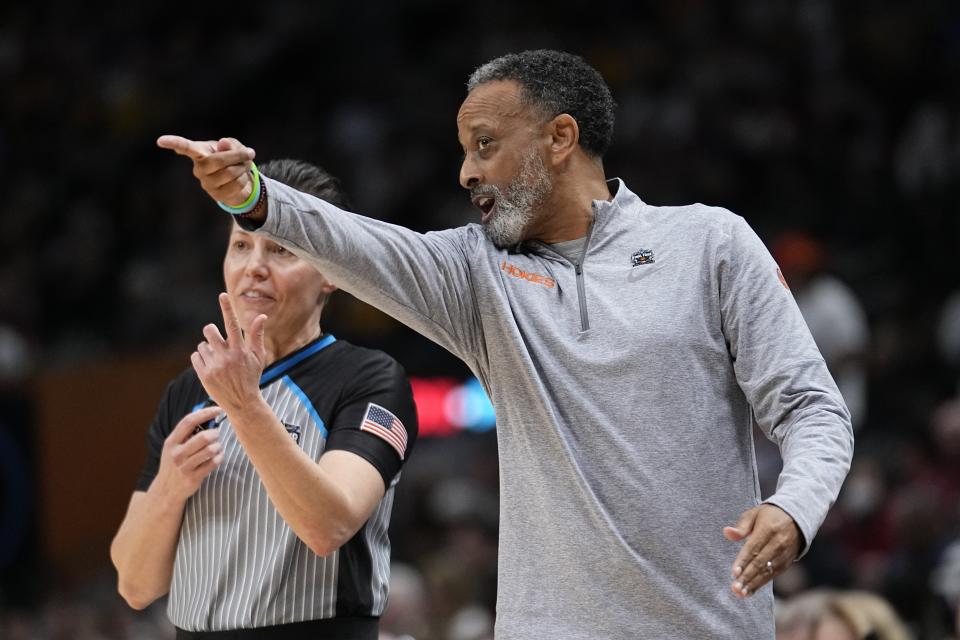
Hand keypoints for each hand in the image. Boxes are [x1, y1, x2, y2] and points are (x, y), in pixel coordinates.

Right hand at [154, 406, 223, 500]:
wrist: (166, 490)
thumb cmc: (174, 464)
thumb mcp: (173, 447)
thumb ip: (186, 433)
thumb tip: (207, 415)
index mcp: (171, 442)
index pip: (188, 422)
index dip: (205, 413)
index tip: (218, 410)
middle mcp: (177, 454)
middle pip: (203, 437)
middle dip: (215, 434)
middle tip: (216, 435)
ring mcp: (185, 467)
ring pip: (210, 450)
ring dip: (218, 446)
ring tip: (217, 447)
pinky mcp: (194, 478)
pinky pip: (213, 463)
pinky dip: (219, 458)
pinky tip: (218, 457)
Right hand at [157, 135, 255, 206]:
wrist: (237, 178)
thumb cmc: (230, 156)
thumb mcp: (233, 146)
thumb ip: (230, 144)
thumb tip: (224, 143)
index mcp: (199, 152)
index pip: (185, 147)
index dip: (173, 143)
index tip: (160, 141)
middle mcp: (198, 168)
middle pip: (217, 161)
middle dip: (237, 156)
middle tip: (250, 153)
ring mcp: (206, 183)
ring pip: (229, 174)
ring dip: (243, 168)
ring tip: (244, 165)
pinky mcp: (216, 195)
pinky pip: (235, 186)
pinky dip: (244, 179)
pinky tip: (241, 177)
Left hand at [191, 293, 267, 413]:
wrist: (242, 403)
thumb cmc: (251, 377)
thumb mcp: (258, 357)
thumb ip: (257, 335)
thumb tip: (261, 316)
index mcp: (240, 350)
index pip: (233, 324)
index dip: (227, 308)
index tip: (222, 295)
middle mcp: (226, 356)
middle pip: (209, 331)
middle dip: (211, 333)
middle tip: (216, 341)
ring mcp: (214, 366)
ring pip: (202, 345)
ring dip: (207, 349)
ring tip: (216, 359)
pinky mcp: (204, 375)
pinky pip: (195, 356)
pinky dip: (201, 359)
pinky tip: (210, 366)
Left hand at [723, 504, 800, 597]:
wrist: (796, 518)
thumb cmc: (768, 516)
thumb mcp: (754, 514)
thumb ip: (741, 526)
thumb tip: (727, 533)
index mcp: (768, 529)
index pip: (753, 548)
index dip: (743, 561)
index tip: (734, 573)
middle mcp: (778, 543)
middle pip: (760, 563)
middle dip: (747, 577)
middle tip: (735, 588)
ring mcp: (784, 554)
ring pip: (767, 572)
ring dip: (753, 584)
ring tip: (740, 593)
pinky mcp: (787, 562)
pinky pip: (773, 575)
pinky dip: (761, 584)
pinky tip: (750, 591)